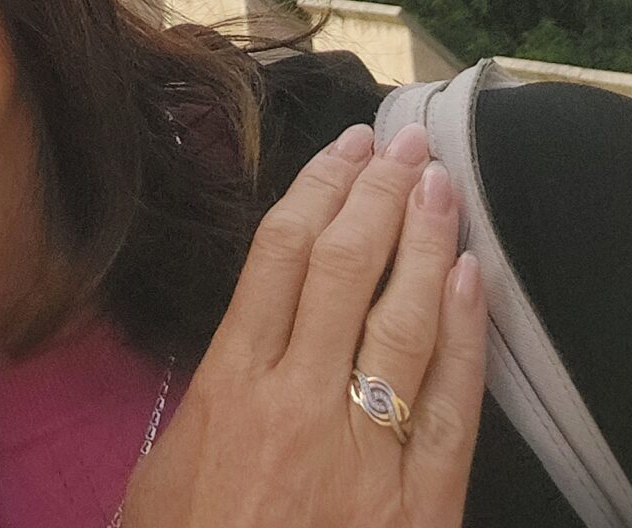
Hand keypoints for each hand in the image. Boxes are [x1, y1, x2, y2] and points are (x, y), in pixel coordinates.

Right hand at [122, 120, 485, 527]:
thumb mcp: (161, 475)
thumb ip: (199, 402)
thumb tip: (233, 342)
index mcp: (230, 386)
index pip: (281, 258)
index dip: (317, 191)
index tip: (343, 147)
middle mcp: (298, 401)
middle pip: (345, 269)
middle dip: (376, 194)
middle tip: (403, 141)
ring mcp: (363, 452)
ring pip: (400, 319)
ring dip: (424, 241)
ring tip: (439, 184)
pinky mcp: (418, 505)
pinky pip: (448, 405)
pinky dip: (462, 335)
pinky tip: (470, 280)